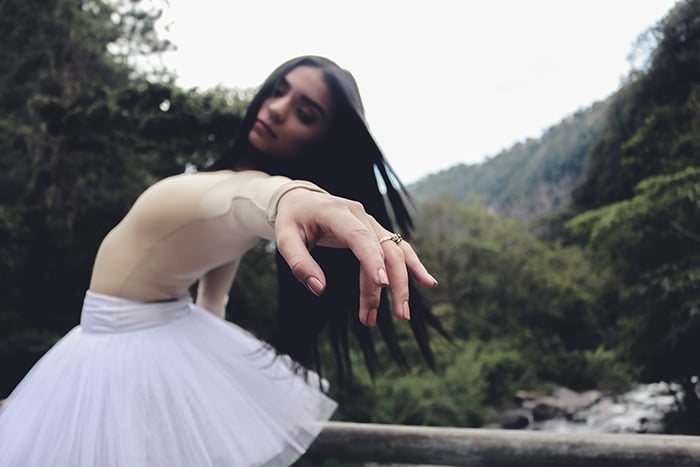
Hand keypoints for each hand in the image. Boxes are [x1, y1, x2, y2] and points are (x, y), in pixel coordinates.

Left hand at [274, 188, 437, 326]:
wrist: (301, 200)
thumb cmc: (292, 220)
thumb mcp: (285, 240)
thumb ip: (300, 264)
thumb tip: (319, 289)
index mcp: (337, 213)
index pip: (359, 236)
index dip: (372, 259)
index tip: (382, 284)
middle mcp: (360, 215)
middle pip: (385, 249)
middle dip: (394, 283)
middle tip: (399, 315)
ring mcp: (371, 222)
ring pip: (394, 253)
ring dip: (401, 283)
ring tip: (402, 314)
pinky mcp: (375, 232)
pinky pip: (397, 248)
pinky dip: (413, 265)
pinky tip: (427, 282)